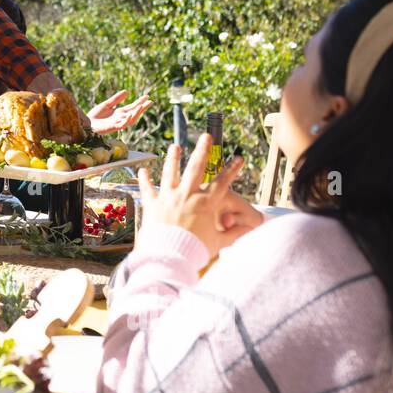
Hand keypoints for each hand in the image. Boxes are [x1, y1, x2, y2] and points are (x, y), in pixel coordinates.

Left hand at [88, 90, 152, 133]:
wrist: (85, 124)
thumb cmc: (95, 116)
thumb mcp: (107, 105)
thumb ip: (116, 99)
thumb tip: (127, 92)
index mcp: (119, 113)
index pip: (132, 107)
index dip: (140, 102)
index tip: (147, 96)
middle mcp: (120, 119)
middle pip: (134, 113)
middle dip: (142, 108)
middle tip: (149, 102)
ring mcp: (117, 124)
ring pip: (130, 120)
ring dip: (136, 113)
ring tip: (141, 106)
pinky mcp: (111, 128)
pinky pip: (121, 125)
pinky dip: (126, 120)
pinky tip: (130, 115)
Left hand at [136, 134, 262, 255]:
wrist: (168, 256)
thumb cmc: (194, 251)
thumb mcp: (217, 243)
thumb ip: (233, 234)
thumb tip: (250, 230)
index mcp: (205, 203)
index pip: (223, 182)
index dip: (232, 170)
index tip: (239, 158)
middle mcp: (187, 195)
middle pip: (196, 167)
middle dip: (203, 150)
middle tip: (207, 136)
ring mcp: (168, 197)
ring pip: (171, 172)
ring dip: (173, 158)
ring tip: (175, 147)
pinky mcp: (153, 204)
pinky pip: (148, 189)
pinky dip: (145, 180)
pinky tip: (143, 170)